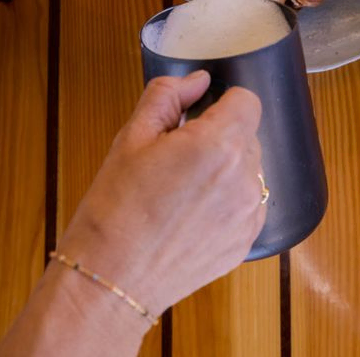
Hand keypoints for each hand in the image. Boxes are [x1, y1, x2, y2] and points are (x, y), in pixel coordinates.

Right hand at [56, 72, 265, 317]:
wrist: (110, 279)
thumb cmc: (116, 206)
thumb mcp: (132, 136)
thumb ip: (169, 94)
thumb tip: (198, 80)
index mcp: (218, 145)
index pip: (247, 100)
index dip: (222, 102)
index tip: (197, 116)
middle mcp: (243, 178)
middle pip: (247, 134)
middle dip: (219, 136)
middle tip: (177, 156)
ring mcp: (248, 214)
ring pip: (248, 169)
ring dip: (225, 168)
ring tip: (182, 190)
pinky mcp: (246, 242)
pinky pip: (247, 203)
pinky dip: (227, 200)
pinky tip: (191, 214)